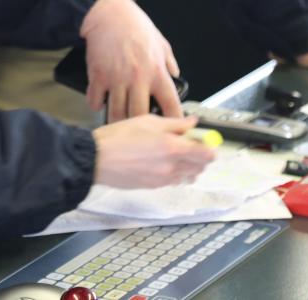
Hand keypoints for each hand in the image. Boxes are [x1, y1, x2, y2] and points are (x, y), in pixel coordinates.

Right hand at [80, 0, 182, 120]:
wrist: (109, 13)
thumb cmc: (134, 25)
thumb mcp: (160, 42)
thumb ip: (169, 62)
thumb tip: (176, 74)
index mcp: (156, 71)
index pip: (170, 104)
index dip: (174, 121)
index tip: (173, 128)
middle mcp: (138, 78)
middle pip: (141, 116)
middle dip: (141, 128)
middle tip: (140, 131)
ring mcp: (116, 78)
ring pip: (117, 113)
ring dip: (117, 122)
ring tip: (119, 124)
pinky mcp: (98, 76)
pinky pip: (96, 101)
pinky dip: (97, 105)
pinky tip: (101, 103)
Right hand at [92, 114, 215, 188]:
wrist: (97, 159)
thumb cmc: (118, 137)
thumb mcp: (148, 121)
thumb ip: (174, 123)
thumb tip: (192, 123)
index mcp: (172, 147)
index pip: (206, 154)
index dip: (210, 147)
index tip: (206, 141)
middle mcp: (171, 167)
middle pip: (200, 167)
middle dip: (201, 157)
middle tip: (192, 145)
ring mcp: (162, 179)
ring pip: (187, 176)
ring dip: (188, 166)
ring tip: (176, 153)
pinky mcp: (153, 187)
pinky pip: (173, 181)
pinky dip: (174, 173)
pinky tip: (162, 162)